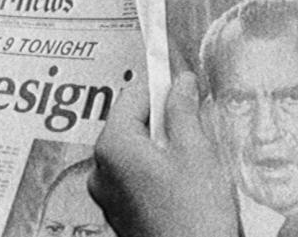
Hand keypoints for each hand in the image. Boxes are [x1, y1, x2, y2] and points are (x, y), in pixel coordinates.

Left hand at [90, 72, 236, 236]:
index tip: (183, 81)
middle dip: (163, 118)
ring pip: (135, 151)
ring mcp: (108, 195)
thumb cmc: (194, 215)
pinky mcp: (121, 213)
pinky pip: (136, 176)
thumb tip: (180, 83)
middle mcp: (101, 169)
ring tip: (194, 157)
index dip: (161, 85)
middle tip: (195, 123)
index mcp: (113, 146)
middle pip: (131, 123)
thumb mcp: (196, 151)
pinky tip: (185, 181)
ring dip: (163, 145)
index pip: (132, 95)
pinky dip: (158, 169)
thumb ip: (183, 110)